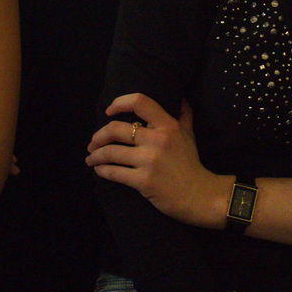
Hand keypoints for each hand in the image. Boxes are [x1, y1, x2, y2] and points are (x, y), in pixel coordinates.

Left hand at [87, 95, 223, 227]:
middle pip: (116, 129)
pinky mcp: (143, 181)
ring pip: (111, 152)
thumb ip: (184, 114)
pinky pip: (114, 173)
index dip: (119, 103)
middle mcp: (158, 140)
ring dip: (96, 156)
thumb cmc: (191, 164)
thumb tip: (181, 96)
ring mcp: (150, 161)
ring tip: (91, 159)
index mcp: (168, 126)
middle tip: (93, 143)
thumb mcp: (189, 135)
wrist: (199, 195)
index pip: (139, 102)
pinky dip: (102, 170)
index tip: (109, 111)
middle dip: (98, 136)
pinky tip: (99, 170)